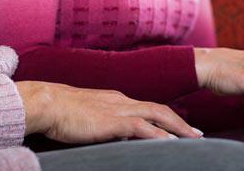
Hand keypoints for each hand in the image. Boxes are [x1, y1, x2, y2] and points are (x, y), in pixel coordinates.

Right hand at [17, 81, 201, 143]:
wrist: (46, 103)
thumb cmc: (59, 113)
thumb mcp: (86, 117)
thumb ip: (101, 124)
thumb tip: (111, 136)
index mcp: (114, 99)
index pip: (147, 106)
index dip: (166, 117)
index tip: (180, 127)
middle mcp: (120, 100)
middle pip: (159, 108)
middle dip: (180, 122)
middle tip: (198, 134)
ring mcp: (118, 109)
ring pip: (157, 115)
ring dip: (178, 127)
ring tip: (194, 139)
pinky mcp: (112, 121)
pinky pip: (143, 127)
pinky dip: (160, 134)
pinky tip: (171, 143)